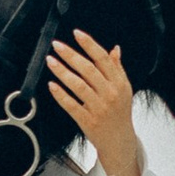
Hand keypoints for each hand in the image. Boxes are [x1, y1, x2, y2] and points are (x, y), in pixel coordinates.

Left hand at [47, 29, 143, 175]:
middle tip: (57, 45)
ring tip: (50, 61)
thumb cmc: (120, 113)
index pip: (103, 59)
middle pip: (89, 70)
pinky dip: (61, 95)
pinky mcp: (88, 121)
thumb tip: (115, 49)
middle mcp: (111, 94)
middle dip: (71, 55)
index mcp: (120, 83)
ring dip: (62, 72)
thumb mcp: (124, 89)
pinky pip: (71, 105)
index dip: (89, 45)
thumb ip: (117, 69)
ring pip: (78, 86)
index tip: (76, 34)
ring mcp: (99, 108)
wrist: (120, 141)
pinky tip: (52, 85)